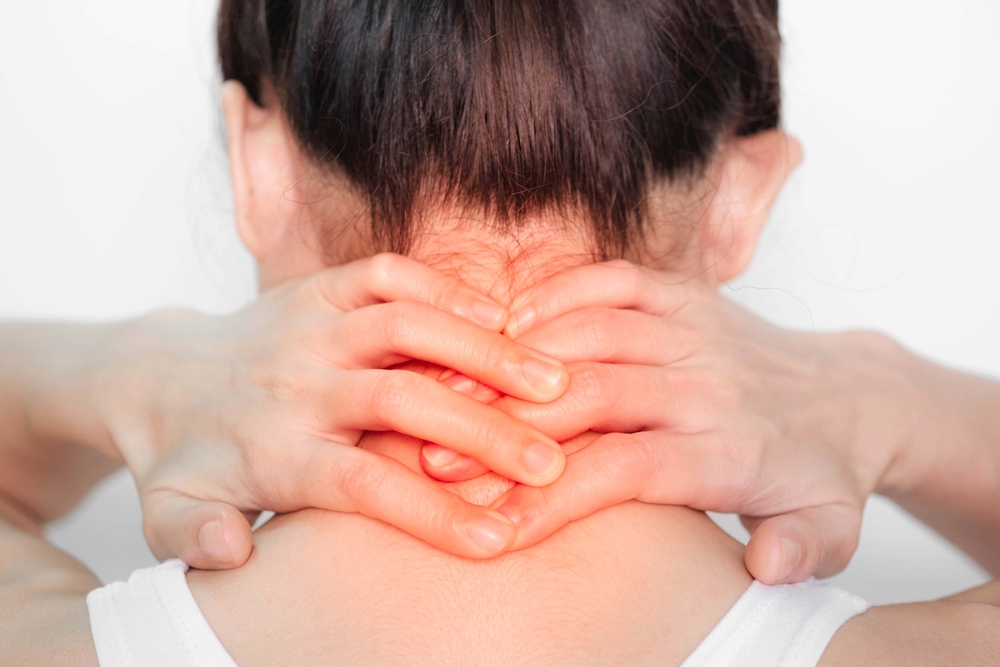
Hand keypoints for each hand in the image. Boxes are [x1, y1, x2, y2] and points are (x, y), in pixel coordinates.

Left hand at [95, 254, 569, 567]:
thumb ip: (191, 538)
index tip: (498, 540)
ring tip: (553, 379)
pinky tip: (502, 316)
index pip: (361, 484)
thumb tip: (233, 551)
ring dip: (481, 351)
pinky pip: (385, 274)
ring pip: (403, 327)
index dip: (431, 512)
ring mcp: (309, 327)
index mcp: (274, 451)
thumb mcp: (166, 516)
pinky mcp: (318, 286)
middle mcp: (297, 385)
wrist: (156, 377)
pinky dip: (444, 289)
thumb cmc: (185, 459)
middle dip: (481, 430)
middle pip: (398, 401)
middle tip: (550, 459)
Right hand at [421, 261, 910, 583]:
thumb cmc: (818, 474)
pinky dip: (558, 295)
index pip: (628, 470)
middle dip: (511, 426)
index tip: (494, 526)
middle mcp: (708, 384)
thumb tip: (765, 565)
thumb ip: (804, 550)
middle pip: (596, 394)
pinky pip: (615, 280)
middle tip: (438, 456)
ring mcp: (697, 330)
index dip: (555, 498)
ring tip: (449, 390)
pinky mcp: (688, 294)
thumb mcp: (832, 530)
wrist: (852, 396)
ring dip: (518, 358)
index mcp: (731, 450)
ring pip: (596, 331)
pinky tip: (504, 322)